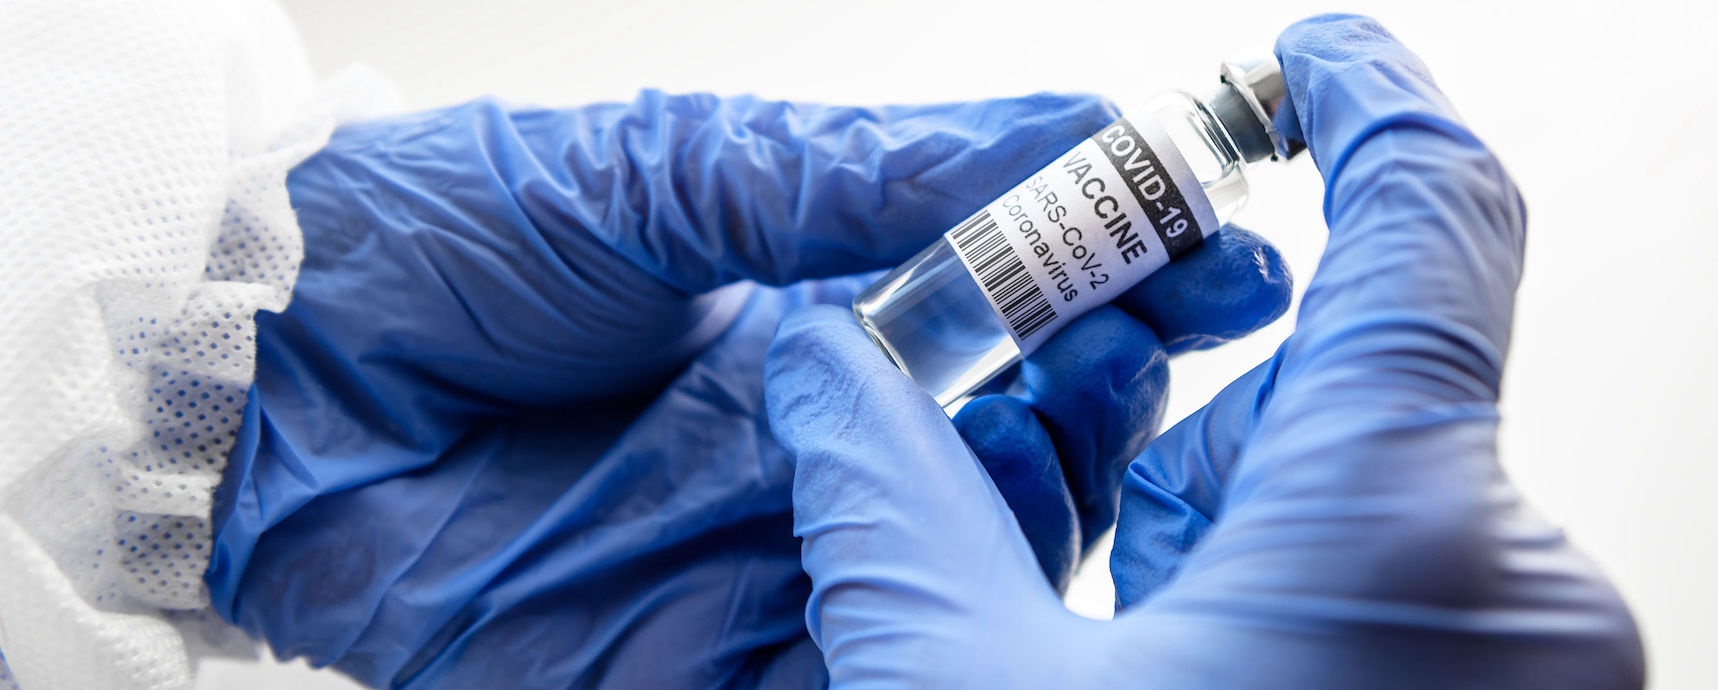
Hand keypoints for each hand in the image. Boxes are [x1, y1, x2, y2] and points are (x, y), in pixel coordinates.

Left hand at [204, 89, 1292, 687]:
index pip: (1021, 313)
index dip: (1124, 281)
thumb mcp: (683, 167)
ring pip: (972, 563)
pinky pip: (868, 663)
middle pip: (1026, 445)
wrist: (271, 368)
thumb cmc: (451, 237)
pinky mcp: (721, 662)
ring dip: (1057, 493)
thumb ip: (873, 171)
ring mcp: (780, 555)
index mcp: (825, 319)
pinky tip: (989, 557)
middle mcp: (825, 445)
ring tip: (1080, 404)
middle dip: (1116, 385)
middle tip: (1165, 322)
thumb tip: (1070, 133)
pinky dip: (946, 625)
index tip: (1215, 246)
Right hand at [766, 14, 1643, 688]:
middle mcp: (1524, 591)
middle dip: (1188, 430)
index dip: (1359, 95)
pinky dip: (1274, 611)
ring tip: (1110, 667)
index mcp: (1415, 535)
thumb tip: (818, 362)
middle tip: (1067, 520)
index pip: (1430, 210)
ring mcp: (1539, 672)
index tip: (1303, 54)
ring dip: (1219, 543)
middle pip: (1338, 395)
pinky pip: (1393, 594)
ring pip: (1357, 506)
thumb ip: (888, 495)